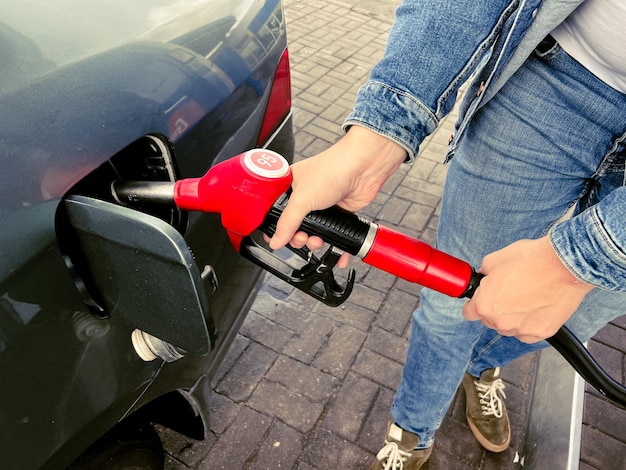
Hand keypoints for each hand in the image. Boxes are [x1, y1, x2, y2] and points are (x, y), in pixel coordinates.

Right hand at [269, 125, 406, 265]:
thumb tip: (275, 240)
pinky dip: (332, 244)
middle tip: (301, 237)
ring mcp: (322, 205)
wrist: (363, 169)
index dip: (274, 226)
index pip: (275, 210)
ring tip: (316, 240)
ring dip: (313, 241)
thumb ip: (287, 223)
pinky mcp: (337, 213)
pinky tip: (331, 248)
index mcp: (290, 185)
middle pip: (294, 225)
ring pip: (312, 231)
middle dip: (297, 236)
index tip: (275, 238)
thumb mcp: (302, 199)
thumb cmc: (333, 169)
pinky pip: (330, 233)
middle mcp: (305, 195)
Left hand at [462, 237, 593, 342]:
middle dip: (495, 307)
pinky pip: (527, 332)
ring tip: (526, 297)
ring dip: (512, 317)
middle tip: (509, 291)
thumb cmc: (531, 260)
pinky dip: (530, 322)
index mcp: (484, 305)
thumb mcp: (494, 260)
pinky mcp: (541, 333)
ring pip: (509, 327)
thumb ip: (483, 274)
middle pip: (489, 320)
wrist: (565, 266)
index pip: (468, 313)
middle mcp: (500, 322)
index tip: (480, 299)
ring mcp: (521, 330)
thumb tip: (484, 278)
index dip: (474, 303)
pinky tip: (536, 306)